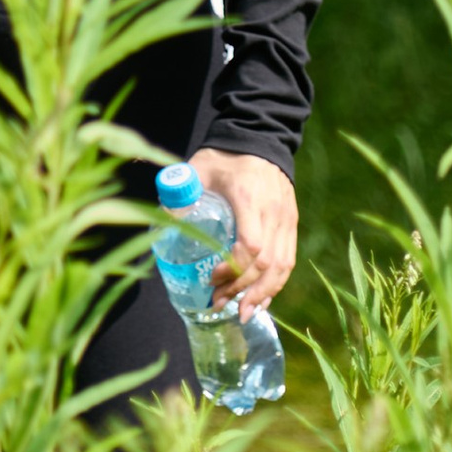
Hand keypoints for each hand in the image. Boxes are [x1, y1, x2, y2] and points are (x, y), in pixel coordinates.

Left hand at [189, 148, 296, 313]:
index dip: (231, 268)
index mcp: (250, 199)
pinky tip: (261, 298)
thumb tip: (160, 224)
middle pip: (266, 263)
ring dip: (263, 293)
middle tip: (219, 304)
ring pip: (282, 266)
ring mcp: (287, 219)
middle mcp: (274, 213)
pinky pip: (288, 260)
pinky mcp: (291, 224)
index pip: (250, 245)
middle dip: (243, 289)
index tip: (210, 278)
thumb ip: (180, 193)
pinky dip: (276, 283)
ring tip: (244, 313)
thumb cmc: (225, 156)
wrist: (260, 138)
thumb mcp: (198, 168)